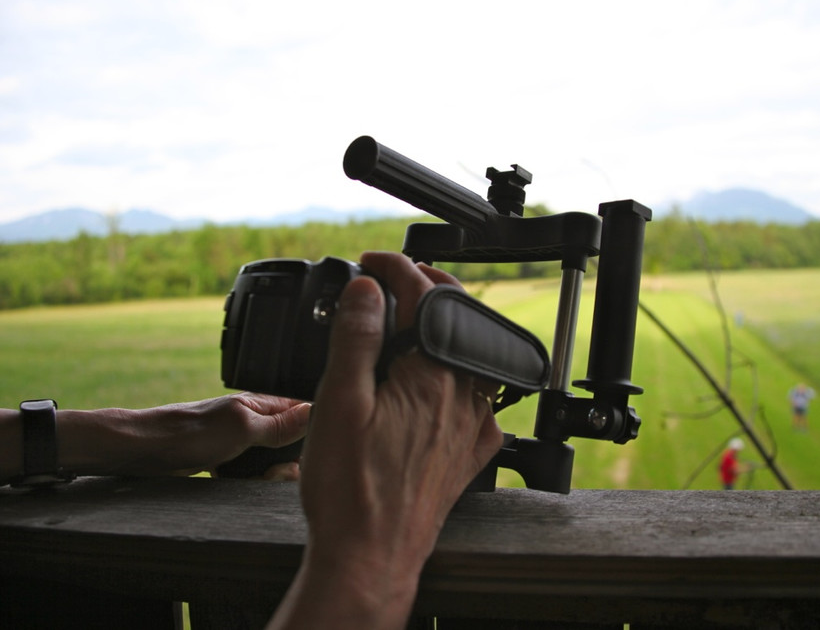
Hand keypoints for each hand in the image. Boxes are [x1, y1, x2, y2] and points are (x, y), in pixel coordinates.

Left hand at [59, 393, 310, 478]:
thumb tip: (316, 411)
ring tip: (255, 478)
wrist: (146, 450)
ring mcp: (242, 440)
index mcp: (263, 404)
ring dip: (268, 476)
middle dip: (288, 464)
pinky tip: (238, 482)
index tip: (305, 455)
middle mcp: (256, 420)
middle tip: (271, 472)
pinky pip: (252, 473)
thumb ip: (281, 424)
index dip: (313, 435)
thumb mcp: (242, 428)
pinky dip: (249, 481)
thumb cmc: (189, 433)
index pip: (305, 413)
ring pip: (274, 462)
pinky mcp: (228, 458)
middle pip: (293, 444)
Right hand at [268, 252, 501, 627]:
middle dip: (428, 288)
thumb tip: (369, 290)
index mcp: (430, 376)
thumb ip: (357, 339)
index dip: (394, 267)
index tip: (371, 261)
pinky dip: (463, 376)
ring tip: (417, 320)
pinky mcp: (470, 454)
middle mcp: (461, 397)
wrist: (371, 558)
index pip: (421, 298)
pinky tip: (447, 382)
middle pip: (457, 321)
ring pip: (471, 357)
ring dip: (446, 329)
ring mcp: (471, 426)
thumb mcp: (339, 403)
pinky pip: (480, 401)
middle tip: (397, 278)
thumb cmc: (351, 491)